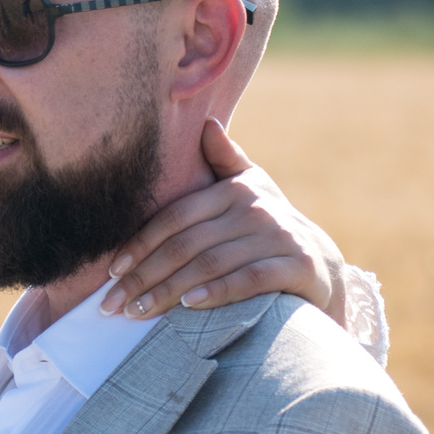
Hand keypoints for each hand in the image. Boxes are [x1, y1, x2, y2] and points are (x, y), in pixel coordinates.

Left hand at [99, 118, 351, 324]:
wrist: (321, 265)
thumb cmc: (268, 228)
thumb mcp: (250, 190)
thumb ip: (225, 160)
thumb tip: (207, 122)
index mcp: (235, 190)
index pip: (176, 216)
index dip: (140, 243)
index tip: (112, 271)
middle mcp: (256, 209)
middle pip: (186, 244)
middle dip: (145, 276)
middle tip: (113, 303)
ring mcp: (278, 237)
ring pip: (210, 263)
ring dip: (169, 290)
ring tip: (138, 311)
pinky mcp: (296, 265)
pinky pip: (248, 279)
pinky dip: (216, 292)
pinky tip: (188, 305)